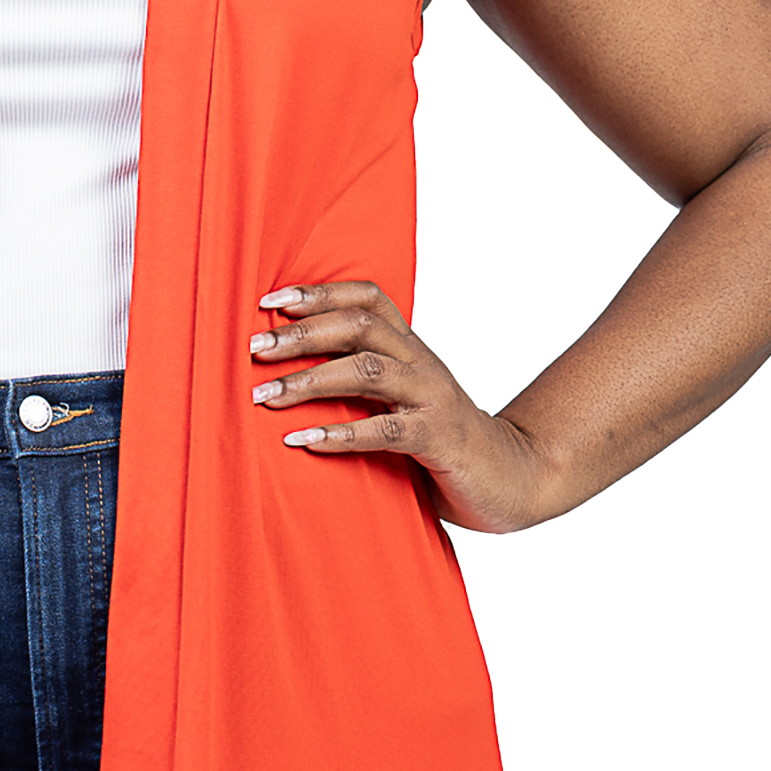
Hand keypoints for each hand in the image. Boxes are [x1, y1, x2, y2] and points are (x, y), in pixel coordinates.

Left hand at [247, 281, 555, 532]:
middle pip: (359, 327)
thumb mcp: (402, 402)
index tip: (269, 303)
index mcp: (411, 348)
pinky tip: (304, 440)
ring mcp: (432, 399)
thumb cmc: (443, 442)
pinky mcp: (439, 439)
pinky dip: (341, 434)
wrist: (514, 476)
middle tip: (255, 349)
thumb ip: (362, 386)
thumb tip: (290, 377)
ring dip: (310, 381)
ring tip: (266, 397)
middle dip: (302, 334)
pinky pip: (386, 430)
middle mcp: (421, 364)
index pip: (368, 298)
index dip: (319, 293)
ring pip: (367, 371)